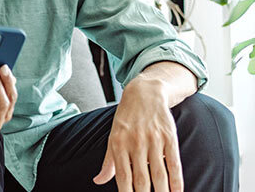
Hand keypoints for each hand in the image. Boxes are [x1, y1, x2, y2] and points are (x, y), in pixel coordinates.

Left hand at [93, 77, 182, 191]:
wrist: (145, 93)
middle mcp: (135, 143)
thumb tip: (98, 181)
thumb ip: (108, 161)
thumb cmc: (126, 119)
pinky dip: (177, 181)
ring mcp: (153, 140)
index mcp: (118, 144)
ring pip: (159, 174)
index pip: (123, 176)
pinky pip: (174, 163)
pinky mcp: (169, 137)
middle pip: (141, 179)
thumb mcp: (113, 137)